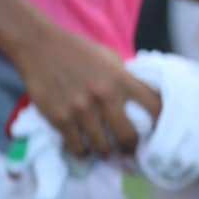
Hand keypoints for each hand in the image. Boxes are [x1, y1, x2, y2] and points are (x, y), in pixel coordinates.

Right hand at [15, 24, 161, 157]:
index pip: (155, 109)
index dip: (159, 124)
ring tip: (103, 151)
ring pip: (102, 147)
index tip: (154, 131)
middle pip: (129, 137)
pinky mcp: (59, 118)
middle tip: (127, 151)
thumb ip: (124, 79)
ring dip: (104, 152)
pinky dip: (81, 151)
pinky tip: (82, 148)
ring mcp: (80, 110)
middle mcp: (104, 96)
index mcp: (122, 80)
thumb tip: (138, 101)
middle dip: (130, 148)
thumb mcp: (109, 59)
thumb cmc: (77, 51)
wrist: (39, 46)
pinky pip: (76, 146)